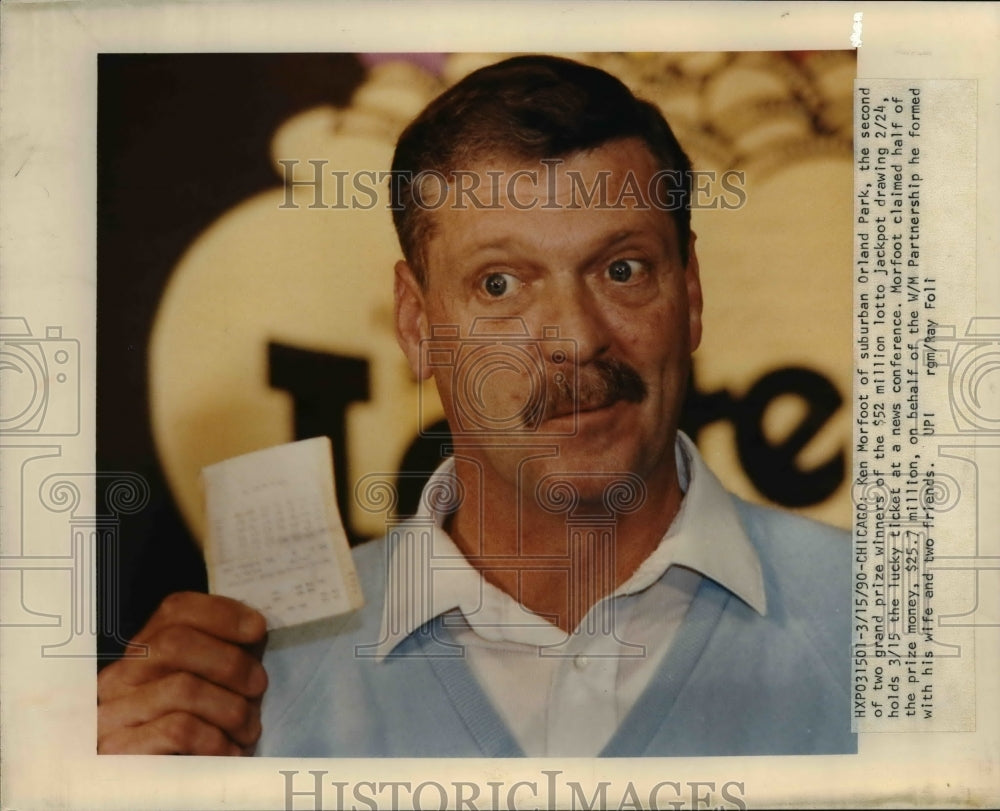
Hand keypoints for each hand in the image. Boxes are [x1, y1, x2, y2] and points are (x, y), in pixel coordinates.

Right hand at [97, 592, 267, 754]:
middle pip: (174, 643)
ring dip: (230, 707)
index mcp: (143, 654)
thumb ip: (225, 656)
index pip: (175, 610)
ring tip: (249, 728)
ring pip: (182, 688)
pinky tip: (230, 752)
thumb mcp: (214, 688)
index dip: (222, 613)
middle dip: (230, 662)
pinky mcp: (118, 753)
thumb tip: (254, 627)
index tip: (258, 629)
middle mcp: (119, 678)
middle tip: (258, 686)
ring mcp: (113, 715)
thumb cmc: (201, 739)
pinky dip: (216, 739)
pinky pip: (178, 729)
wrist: (171, 793)